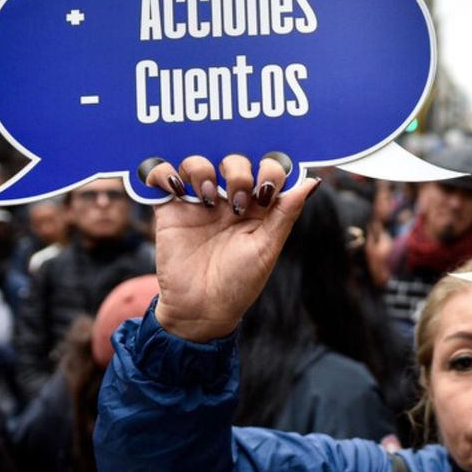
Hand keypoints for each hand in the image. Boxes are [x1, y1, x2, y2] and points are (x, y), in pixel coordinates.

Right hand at [141, 154, 319, 341]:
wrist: (201, 310)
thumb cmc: (239, 283)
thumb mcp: (267, 248)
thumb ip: (286, 212)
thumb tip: (311, 182)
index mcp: (258, 207)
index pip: (267, 169)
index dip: (269, 170)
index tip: (265, 193)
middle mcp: (229, 200)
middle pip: (234, 161)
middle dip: (238, 173)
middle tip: (238, 204)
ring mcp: (198, 203)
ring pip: (198, 161)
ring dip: (202, 169)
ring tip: (207, 198)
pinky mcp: (169, 209)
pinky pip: (159, 174)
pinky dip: (163, 171)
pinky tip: (175, 190)